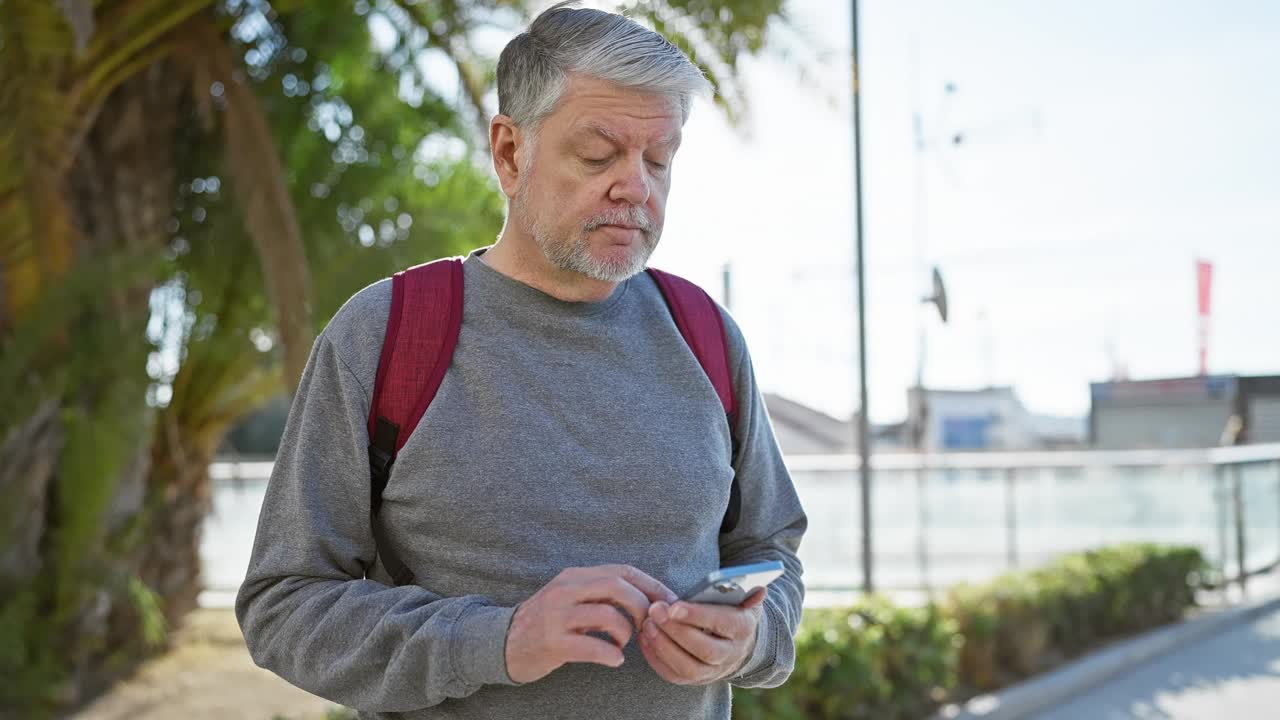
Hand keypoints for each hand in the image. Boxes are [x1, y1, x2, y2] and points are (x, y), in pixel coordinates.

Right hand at [504, 565, 676, 683]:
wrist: (503, 643)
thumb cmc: (547, 622)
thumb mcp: (571, 597)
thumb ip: (600, 593)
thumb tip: (646, 596)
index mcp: (575, 576)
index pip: (622, 571)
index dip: (651, 584)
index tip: (669, 601)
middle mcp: (566, 590)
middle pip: (617, 586)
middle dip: (642, 606)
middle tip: (648, 625)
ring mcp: (557, 616)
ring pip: (609, 615)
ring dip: (627, 632)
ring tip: (624, 644)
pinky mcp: (552, 643)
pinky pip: (593, 647)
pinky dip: (611, 654)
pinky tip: (615, 659)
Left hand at [639, 587, 765, 684]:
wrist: (736, 643)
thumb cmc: (733, 612)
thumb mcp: (744, 599)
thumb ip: (748, 591)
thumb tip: (761, 588)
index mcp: (743, 629)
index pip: (722, 623)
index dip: (698, 616)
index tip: (674, 605)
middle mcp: (731, 654)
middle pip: (705, 649)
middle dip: (677, 630)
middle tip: (655, 610)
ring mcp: (713, 671)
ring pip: (688, 667)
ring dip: (664, 646)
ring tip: (648, 623)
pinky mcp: (695, 680)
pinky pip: (673, 674)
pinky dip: (656, 658)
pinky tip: (645, 637)